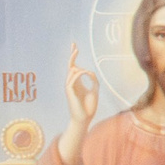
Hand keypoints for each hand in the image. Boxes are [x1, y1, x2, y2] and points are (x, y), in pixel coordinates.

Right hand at [59, 43, 99, 164]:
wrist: (84, 118)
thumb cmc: (89, 107)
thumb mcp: (95, 89)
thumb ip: (93, 80)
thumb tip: (89, 71)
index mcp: (77, 83)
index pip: (74, 67)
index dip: (74, 57)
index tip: (74, 47)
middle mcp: (72, 83)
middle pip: (70, 66)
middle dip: (72, 56)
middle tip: (75, 45)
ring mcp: (69, 87)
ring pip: (73, 71)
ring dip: (82, 69)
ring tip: (88, 73)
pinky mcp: (69, 90)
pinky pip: (74, 77)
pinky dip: (81, 73)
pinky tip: (87, 74)